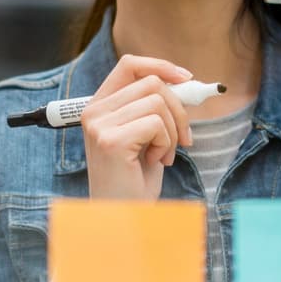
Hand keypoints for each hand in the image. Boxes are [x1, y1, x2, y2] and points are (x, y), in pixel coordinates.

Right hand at [81, 55, 194, 200]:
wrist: (123, 216)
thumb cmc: (135, 179)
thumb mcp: (144, 135)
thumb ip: (153, 107)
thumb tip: (184, 82)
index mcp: (99, 106)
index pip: (129, 65)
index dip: (161, 66)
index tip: (186, 79)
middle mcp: (94, 111)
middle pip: (152, 83)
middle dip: (178, 110)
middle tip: (183, 139)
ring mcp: (99, 125)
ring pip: (157, 102)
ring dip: (173, 131)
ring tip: (164, 155)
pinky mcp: (111, 140)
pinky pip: (156, 124)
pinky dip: (167, 144)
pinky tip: (157, 162)